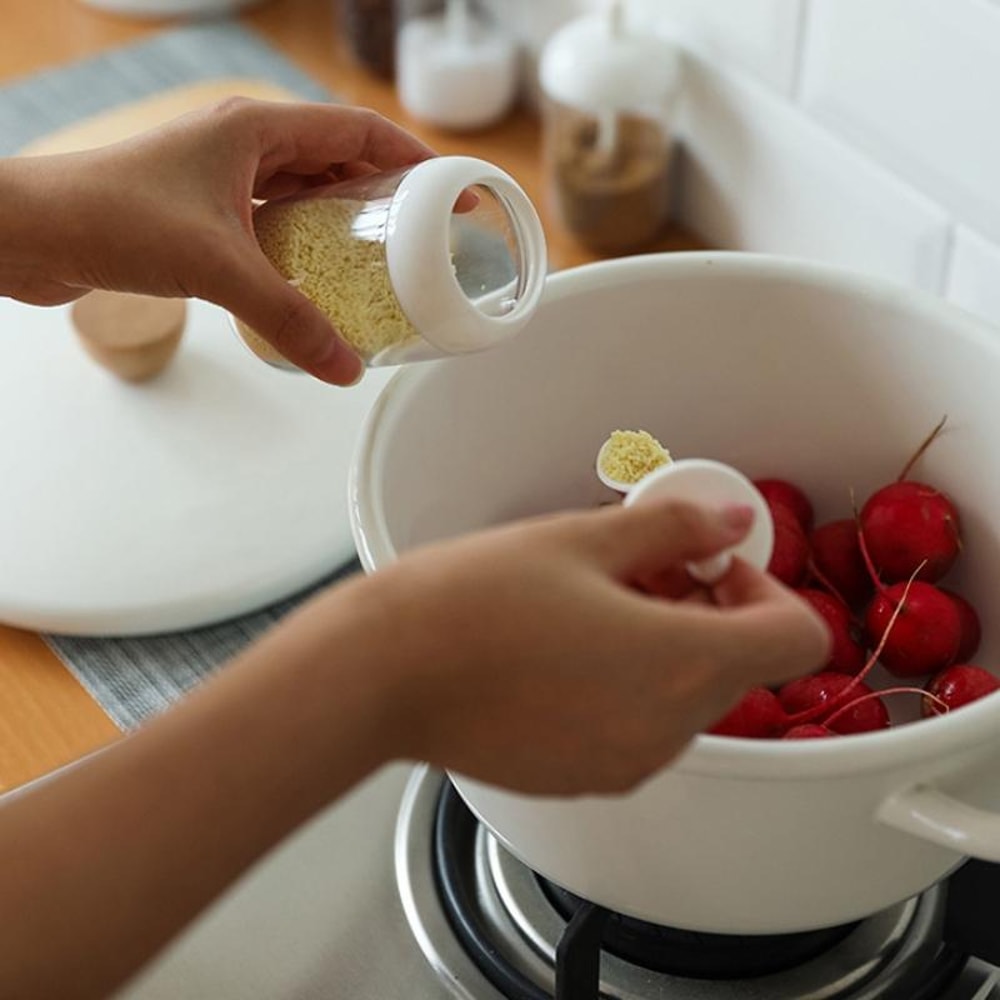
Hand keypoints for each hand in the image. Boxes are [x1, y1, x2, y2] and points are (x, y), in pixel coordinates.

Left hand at [0, 99, 436, 383]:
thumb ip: (288, 318)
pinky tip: (319, 278)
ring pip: (304, 190)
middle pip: (336, 159)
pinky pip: (273, 220)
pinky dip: (304, 244)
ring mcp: (221, 176)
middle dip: (385, 194)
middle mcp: (242, 144)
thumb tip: (344, 369)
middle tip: (426, 236)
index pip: (356, 131)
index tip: (453, 192)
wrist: (31, 232)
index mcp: (254, 129)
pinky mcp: (202, 210)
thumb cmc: (111, 218)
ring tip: (385, 259)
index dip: (411, 160)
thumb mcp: (217, 267)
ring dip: (344, 220)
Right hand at [301, 499, 831, 795]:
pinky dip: (625, 689)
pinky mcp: (582, 778)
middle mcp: (667, 730)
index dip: (765, 589)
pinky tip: (560, 652)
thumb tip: (732, 520)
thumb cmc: (472, 602)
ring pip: (686, 699)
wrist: (382, 675)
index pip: (797, 638)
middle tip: (637, 570)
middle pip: (738, 667)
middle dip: (707, 612)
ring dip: (664, 649)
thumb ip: (675, 528)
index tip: (706, 566)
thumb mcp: (583, 540)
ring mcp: (626, 763)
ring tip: (588, 607)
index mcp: (682, 665)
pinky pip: (638, 730)